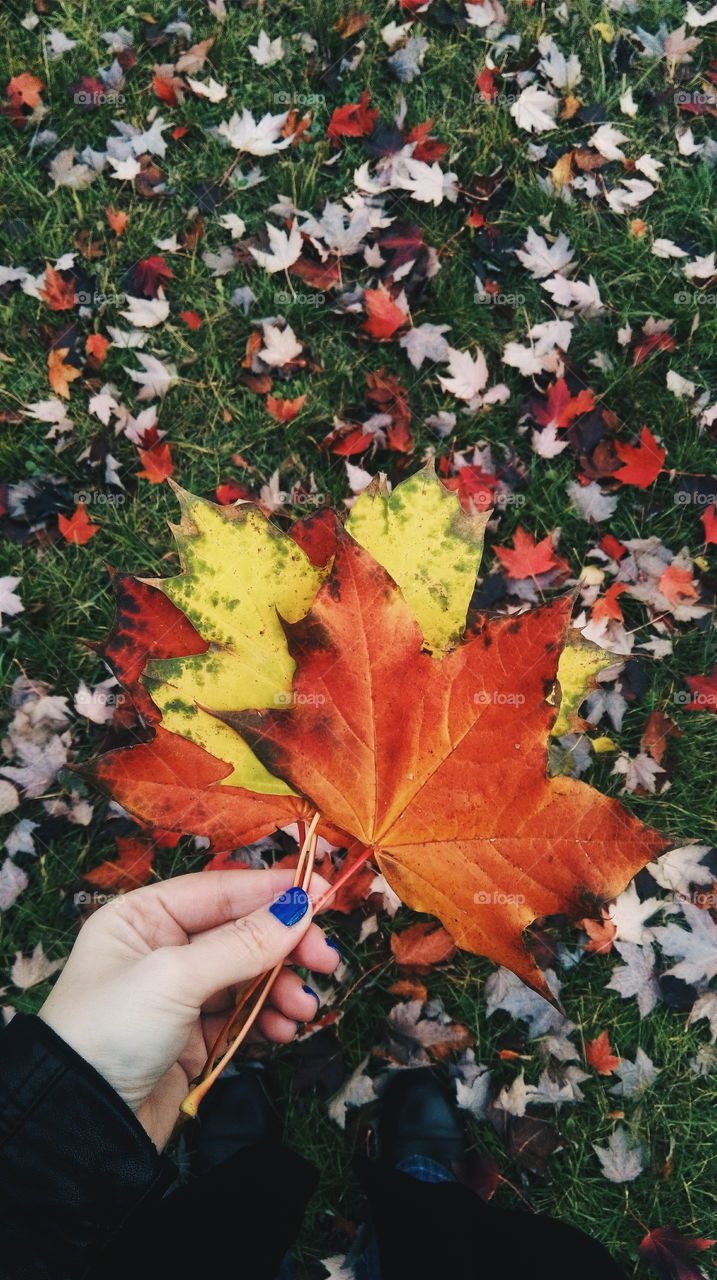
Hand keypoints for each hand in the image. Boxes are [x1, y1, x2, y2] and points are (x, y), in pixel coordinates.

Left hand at [39, 869, 338, 1148]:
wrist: (82, 1126)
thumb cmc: (110, 1032)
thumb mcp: (174, 977)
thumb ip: (241, 943)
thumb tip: (299, 908)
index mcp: (141, 918)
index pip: (219, 890)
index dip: (272, 890)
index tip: (325, 894)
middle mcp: (159, 949)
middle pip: (240, 933)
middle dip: (285, 946)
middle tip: (326, 960)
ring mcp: (177, 995)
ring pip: (247, 976)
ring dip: (280, 989)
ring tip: (303, 1010)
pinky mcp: (192, 1038)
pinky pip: (242, 1017)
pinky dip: (267, 1020)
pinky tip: (283, 1030)